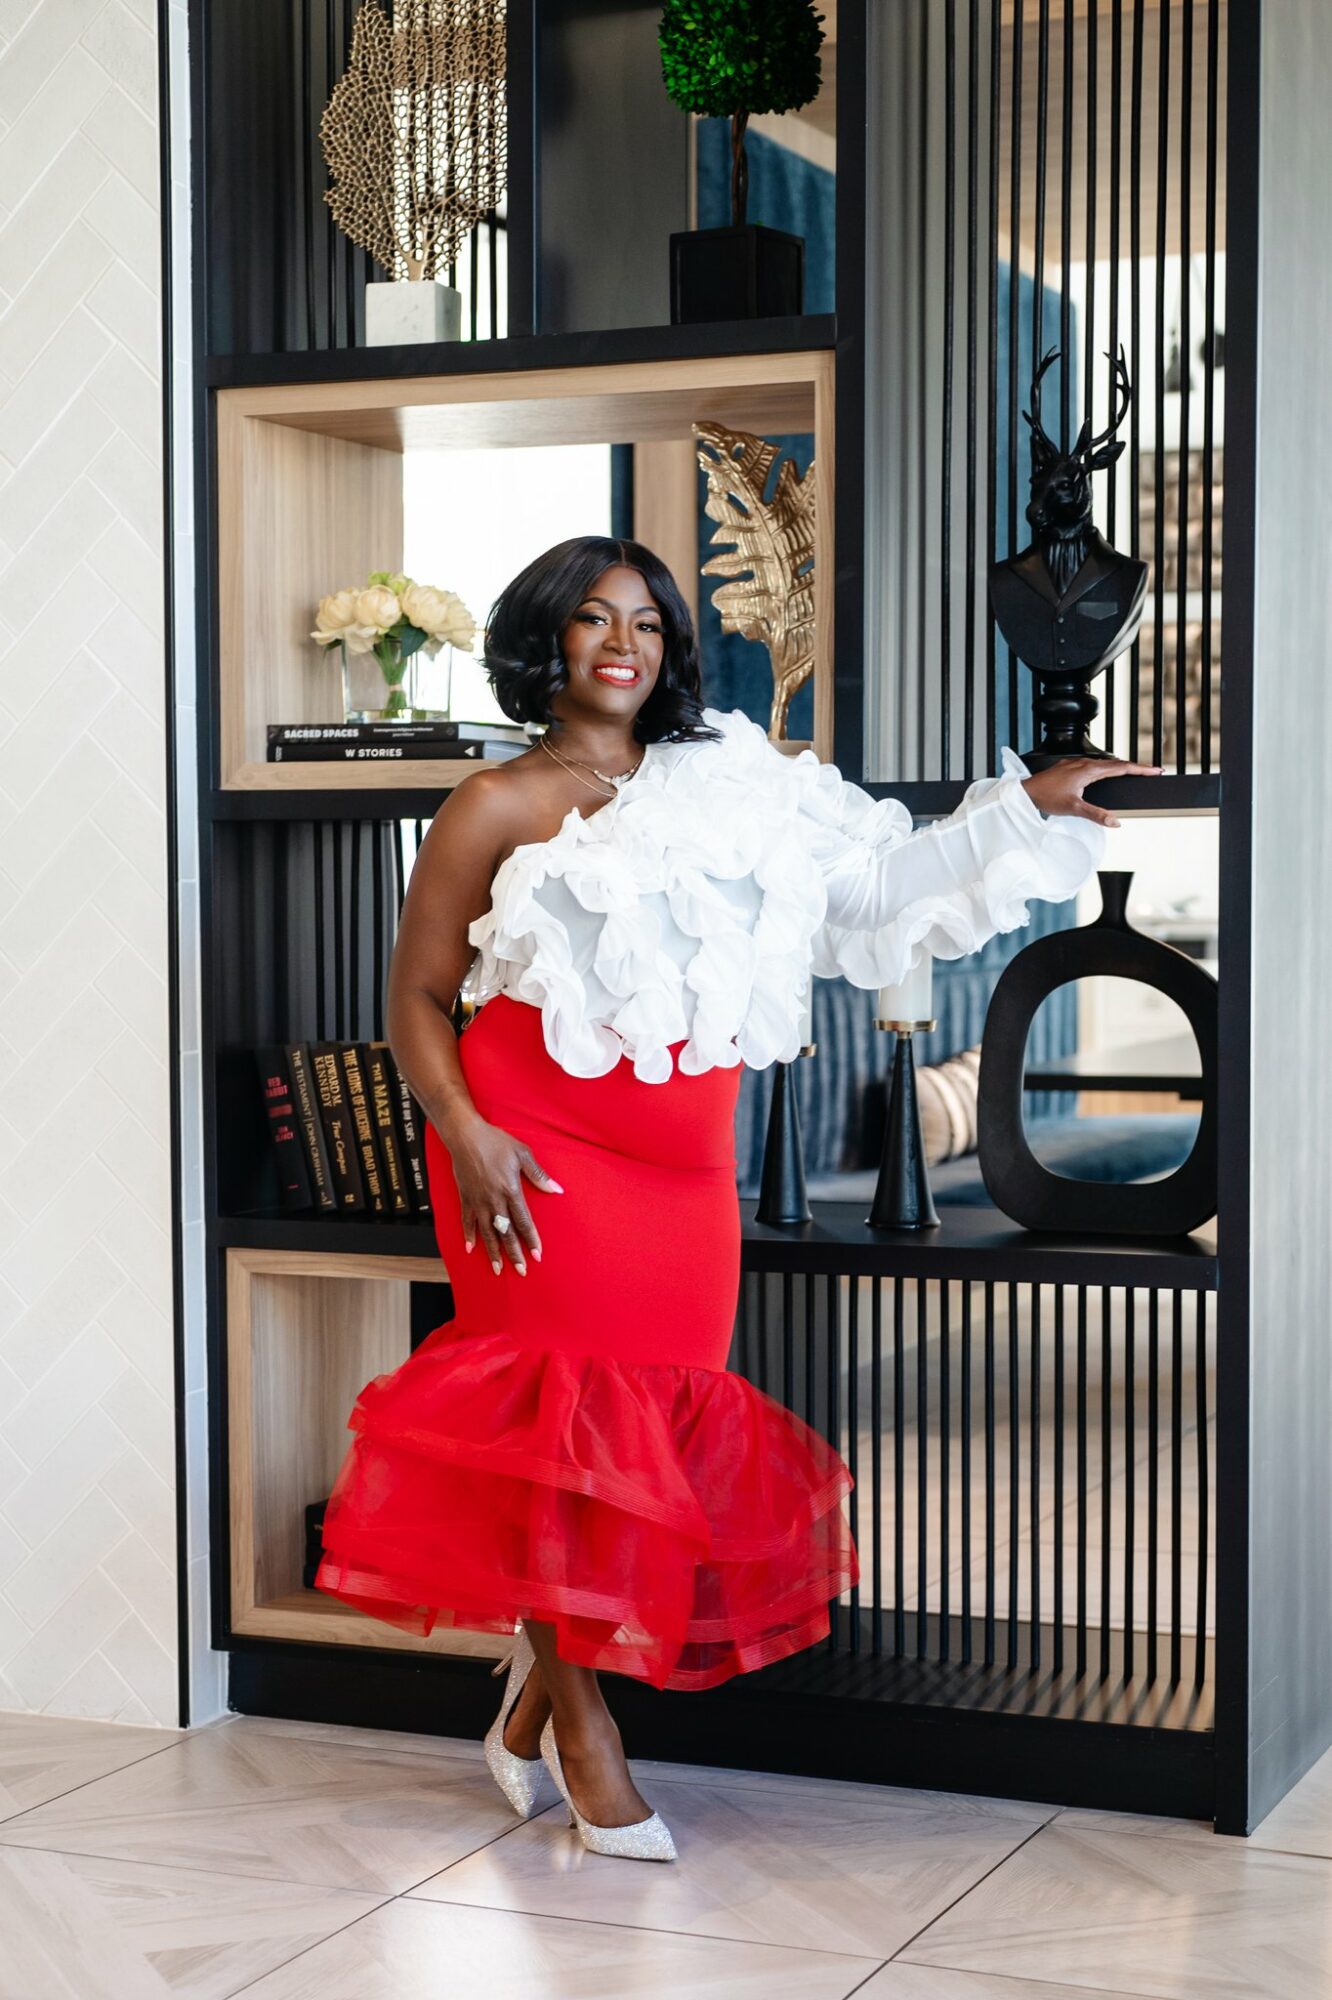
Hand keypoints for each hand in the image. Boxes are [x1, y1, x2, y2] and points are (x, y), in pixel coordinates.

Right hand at [445, 1116, 563, 1274]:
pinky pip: (467, 1222)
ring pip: (487, 1232)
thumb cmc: (495, 1141)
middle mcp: (494, 1200)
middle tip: (521, 1270)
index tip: (537, 1255)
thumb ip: (538, 1174)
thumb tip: (556, 1189)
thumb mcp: (522, 1154)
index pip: (523, 1222)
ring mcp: (478, 1201)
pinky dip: (469, 1236)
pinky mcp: (465, 1198)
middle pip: (506, 1233)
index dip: (531, 1240)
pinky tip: (471, 1249)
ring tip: (498, 1269)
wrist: (465, 1135)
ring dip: (493, 1252)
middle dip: (514, 1253)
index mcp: (511, 1190)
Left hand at [1021, 756, 1161, 828]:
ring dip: (1121, 766)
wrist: (1025, 792)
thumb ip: (1096, 815)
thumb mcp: (1073, 809)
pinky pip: (1094, 764)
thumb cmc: (1046, 798)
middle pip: (1116, 763)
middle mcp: (1084, 763)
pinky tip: (1106, 774)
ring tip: (1134, 772)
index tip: (1156, 771)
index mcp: (1089, 770)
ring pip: (1105, 763)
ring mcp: (1076, 763)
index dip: (1141, 769)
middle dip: (1136, 767)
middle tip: (1152, 771)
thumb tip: (1116, 822)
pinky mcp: (1069, 767)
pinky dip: (1107, 768)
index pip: (1122, 768)